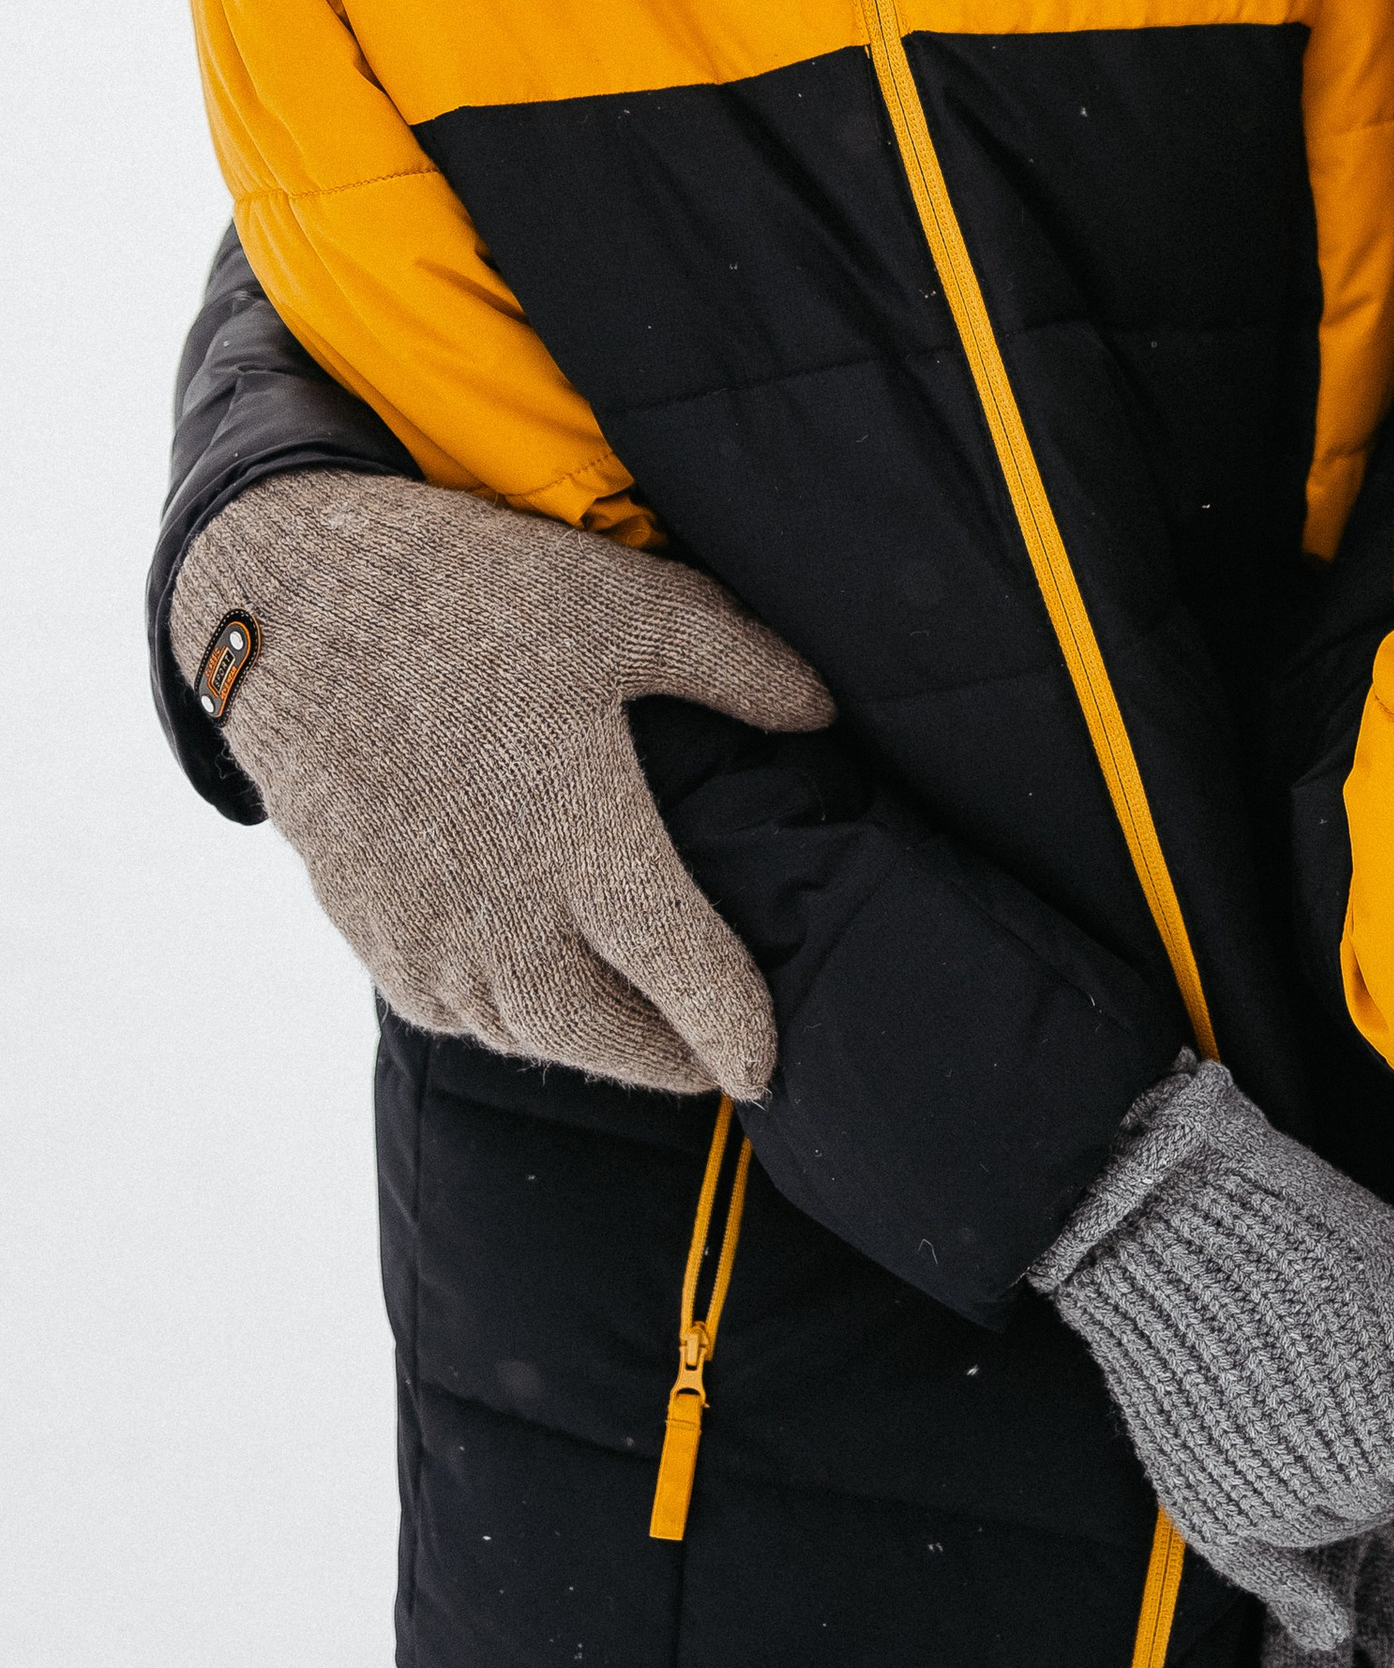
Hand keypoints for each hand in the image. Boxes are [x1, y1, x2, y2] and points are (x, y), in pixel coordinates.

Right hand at [171, 470, 833, 1096]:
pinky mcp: (373, 936)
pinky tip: (541, 984)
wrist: (295, 613)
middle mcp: (506, 921)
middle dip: (673, 1059)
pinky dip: (513, 1017)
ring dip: (594, 1042)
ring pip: (531, 1037)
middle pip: (612, 1042)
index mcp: (588, 849)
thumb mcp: (627, 608)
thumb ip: (740, 666)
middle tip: (717, 1052)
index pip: (688, 983)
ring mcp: (429, 941)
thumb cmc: (474, 602)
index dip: (741, 1036)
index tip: (772, 1064)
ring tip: (642, 1023)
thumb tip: (823, 711)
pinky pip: (459, 1014)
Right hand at [1029, 1062, 1393, 1644]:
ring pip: (1337, 1535)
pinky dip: (1294, 1590)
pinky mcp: (1195, 1490)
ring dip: (1360, 1510)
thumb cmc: (1291, 1218)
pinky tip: (1323, 1615)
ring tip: (1357, 1468)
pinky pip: (1258, 1567)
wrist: (1151, 1208)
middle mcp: (1324, 1461)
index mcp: (1386, 1402)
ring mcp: (1255, 1482)